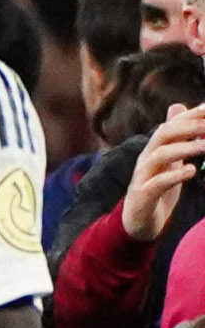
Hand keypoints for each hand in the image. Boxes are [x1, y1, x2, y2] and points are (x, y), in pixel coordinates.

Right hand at [126, 104, 204, 242]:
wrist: (137, 222)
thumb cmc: (157, 188)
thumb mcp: (169, 161)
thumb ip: (176, 137)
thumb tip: (177, 106)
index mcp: (153, 150)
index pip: (171, 125)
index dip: (191, 116)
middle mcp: (146, 159)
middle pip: (163, 134)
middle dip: (190, 127)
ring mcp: (142, 177)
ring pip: (160, 155)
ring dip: (185, 148)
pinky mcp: (142, 196)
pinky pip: (156, 183)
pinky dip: (174, 176)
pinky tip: (190, 171)